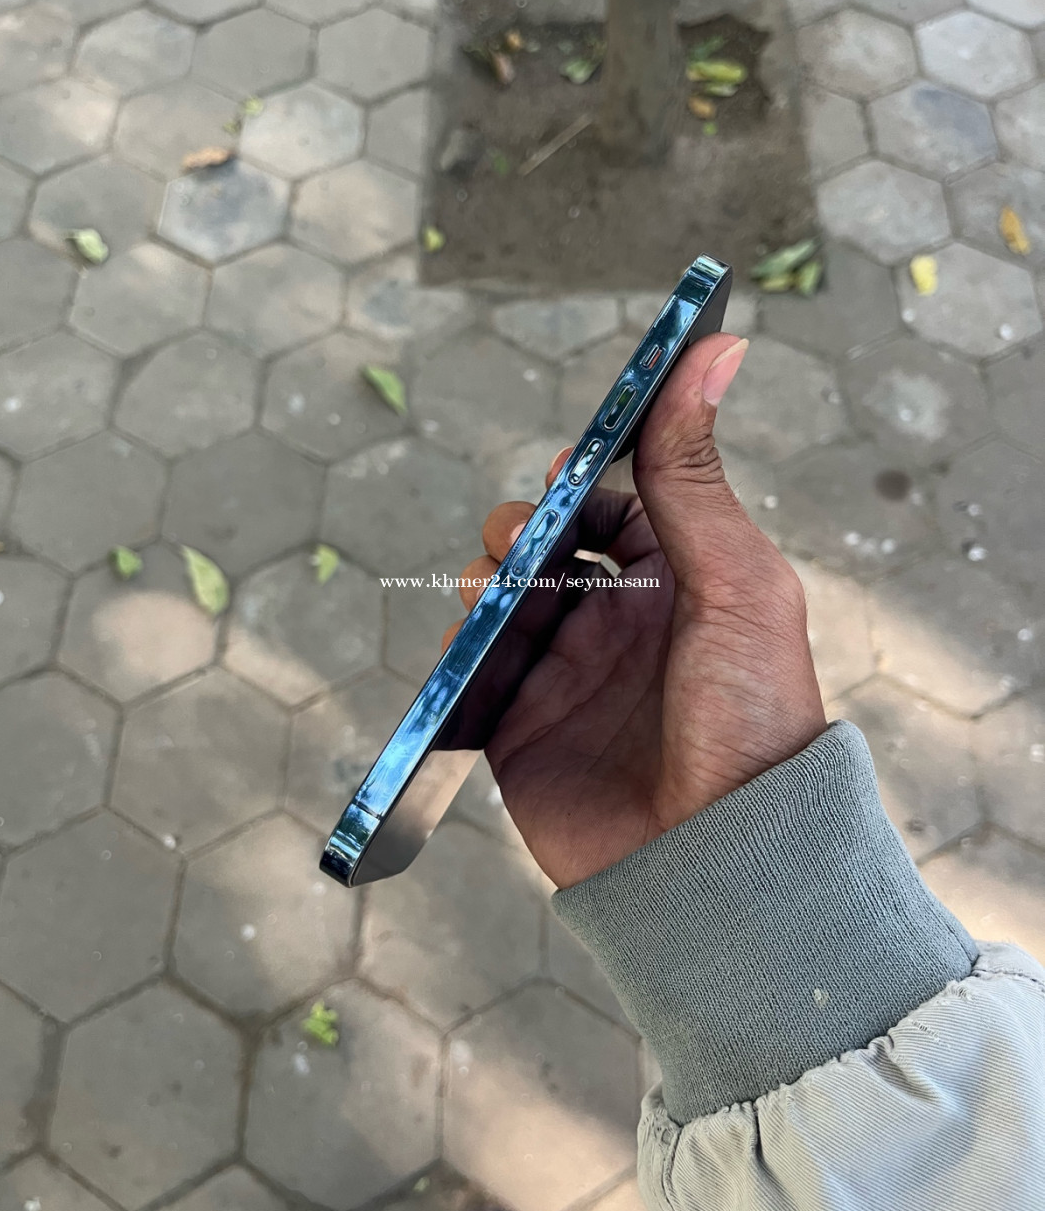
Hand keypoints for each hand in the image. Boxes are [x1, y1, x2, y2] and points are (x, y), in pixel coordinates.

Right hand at [446, 333, 826, 888]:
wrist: (717, 863)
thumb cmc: (748, 716)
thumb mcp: (733, 579)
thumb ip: (695, 473)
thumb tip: (714, 348)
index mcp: (678, 581)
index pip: (619, 503)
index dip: (585, 478)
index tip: (560, 466)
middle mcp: (619, 623)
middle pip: (547, 544)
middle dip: (523, 527)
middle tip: (521, 540)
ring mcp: (566, 675)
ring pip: (500, 599)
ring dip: (486, 581)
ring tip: (493, 593)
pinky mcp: (519, 729)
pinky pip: (471, 669)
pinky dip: (461, 646)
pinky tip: (471, 642)